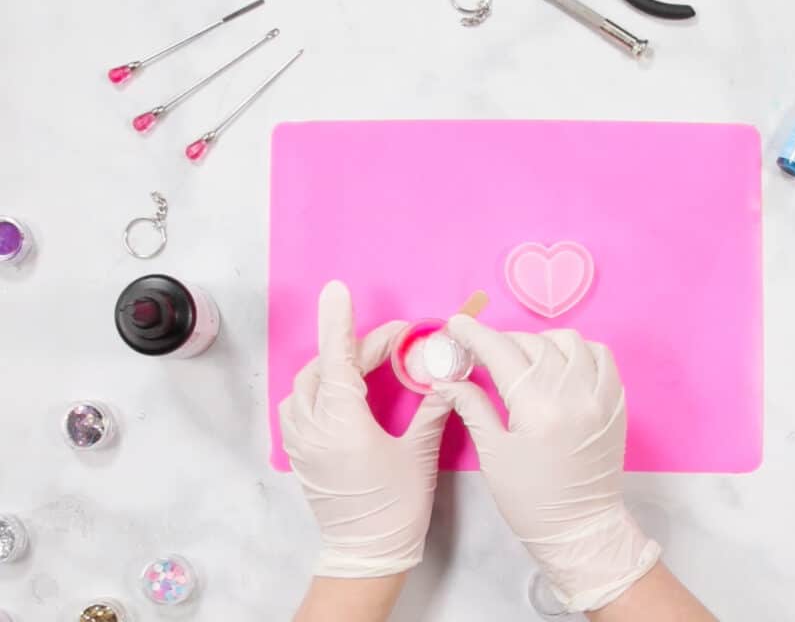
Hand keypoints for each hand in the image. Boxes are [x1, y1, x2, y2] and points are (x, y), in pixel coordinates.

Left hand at [280, 281, 450, 578]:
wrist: (366, 553)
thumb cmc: (397, 507)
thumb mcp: (420, 454)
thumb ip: (431, 409)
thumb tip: (446, 379)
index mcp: (343, 422)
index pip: (338, 357)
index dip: (340, 320)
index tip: (339, 290)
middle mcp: (313, 427)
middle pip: (325, 366)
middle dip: (356, 345)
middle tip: (395, 343)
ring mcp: (301, 441)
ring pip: (306, 385)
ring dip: (332, 365)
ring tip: (365, 363)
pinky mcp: (299, 454)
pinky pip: (298, 407)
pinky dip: (317, 388)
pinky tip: (340, 393)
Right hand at [435, 315, 660, 611]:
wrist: (581, 530)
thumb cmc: (530, 499)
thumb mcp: (493, 455)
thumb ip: (473, 407)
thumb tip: (447, 379)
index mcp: (537, 408)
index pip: (502, 353)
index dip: (476, 335)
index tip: (457, 324)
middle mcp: (573, 394)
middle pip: (532, 344)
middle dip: (502, 342)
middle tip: (483, 353)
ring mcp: (600, 396)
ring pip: (569, 342)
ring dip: (540, 342)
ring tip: (523, 358)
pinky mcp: (616, 403)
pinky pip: (601, 357)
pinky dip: (578, 351)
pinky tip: (561, 363)